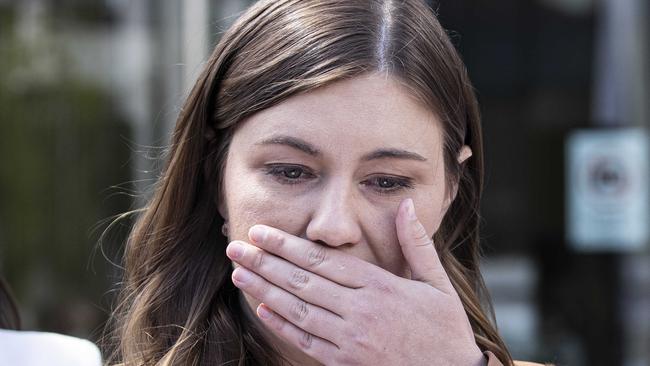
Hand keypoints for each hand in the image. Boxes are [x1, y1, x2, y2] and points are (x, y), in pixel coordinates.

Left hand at [226, 198, 484, 365]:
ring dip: (264, 290)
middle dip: (265, 262)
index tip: (262, 233)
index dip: (287, 246)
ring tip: (239, 272)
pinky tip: (262, 310)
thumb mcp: (438, 283)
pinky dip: (282, 325)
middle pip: (302, 282)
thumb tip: (407, 204)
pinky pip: (306, 342)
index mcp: (380, 288)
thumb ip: (416, 244)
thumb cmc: (445, 330)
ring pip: (298, 310)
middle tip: (236, 247)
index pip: (323, 261)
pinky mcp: (345, 363)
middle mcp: (360, 312)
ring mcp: (350, 340)